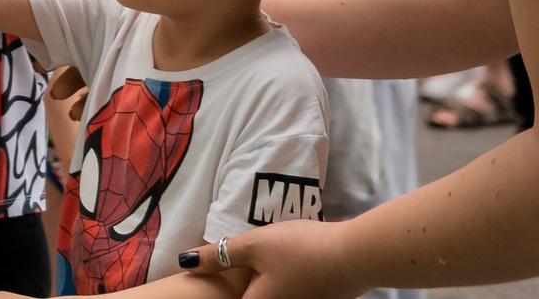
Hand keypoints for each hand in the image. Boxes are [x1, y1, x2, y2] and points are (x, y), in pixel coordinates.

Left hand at [179, 217, 359, 298]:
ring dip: (267, 281)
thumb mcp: (253, 245)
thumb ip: (217, 256)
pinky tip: (294, 264)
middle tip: (250, 262)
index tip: (219, 278)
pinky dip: (288, 281)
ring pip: (274, 294)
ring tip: (274, 260)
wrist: (355, 257)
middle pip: (253, 296)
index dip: (220, 287)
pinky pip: (293, 292)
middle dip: (244, 283)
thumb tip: (184, 263)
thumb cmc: (300, 250)